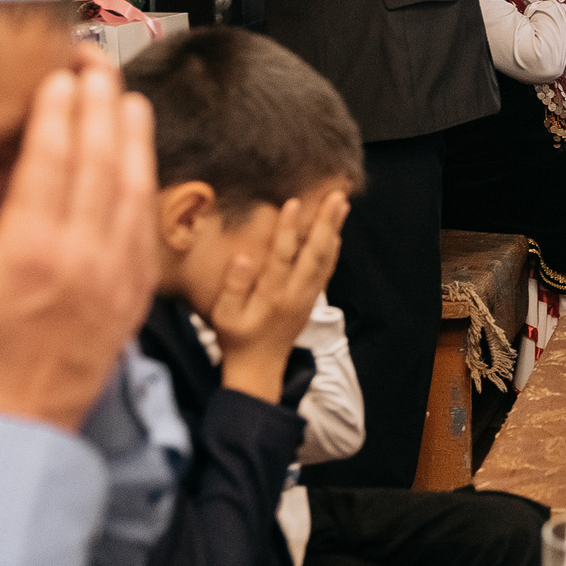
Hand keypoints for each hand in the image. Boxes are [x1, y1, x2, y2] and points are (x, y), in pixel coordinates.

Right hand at [0, 65, 158, 431]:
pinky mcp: (130, 301)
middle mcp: (82, 257)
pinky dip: (146, 189)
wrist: (6, 437)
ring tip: (129, 100)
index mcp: (30, 249)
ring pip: (134, 191)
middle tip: (99, 66)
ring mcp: (114, 279)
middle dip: (101, 106)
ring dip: (133, 140)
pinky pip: (146, 230)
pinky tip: (142, 169)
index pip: (52, 159)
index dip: (59, 110)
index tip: (59, 75)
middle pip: (101, 162)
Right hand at [211, 190, 349, 403]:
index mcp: (271, 296)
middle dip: (325, 223)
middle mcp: (294, 294)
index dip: (288, 229)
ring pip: (325, 259)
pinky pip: (327, 270)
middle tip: (335, 197)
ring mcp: (307, 297)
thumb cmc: (236, 339)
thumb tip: (243, 258)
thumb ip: (233, 287)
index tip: (293, 204)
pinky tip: (337, 232)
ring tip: (342, 205)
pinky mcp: (312, 300)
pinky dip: (334, 249)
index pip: (282, 256)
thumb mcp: (224, 316)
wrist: (259, 368)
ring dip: (334, 231)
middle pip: (314, 253)